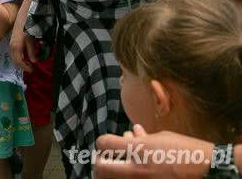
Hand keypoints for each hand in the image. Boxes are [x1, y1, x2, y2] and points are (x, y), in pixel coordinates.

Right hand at [10, 6, 37, 71]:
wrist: (25, 14)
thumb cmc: (29, 26)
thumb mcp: (32, 40)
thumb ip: (32, 51)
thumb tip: (33, 61)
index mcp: (16, 46)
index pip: (18, 61)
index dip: (25, 67)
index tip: (32, 70)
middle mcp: (12, 45)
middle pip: (15, 60)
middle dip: (23, 65)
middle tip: (31, 68)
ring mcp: (12, 42)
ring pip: (14, 55)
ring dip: (21, 60)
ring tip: (29, 63)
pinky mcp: (13, 39)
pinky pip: (15, 51)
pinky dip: (20, 55)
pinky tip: (26, 54)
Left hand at [94, 125, 214, 178]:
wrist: (207, 170)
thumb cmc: (186, 150)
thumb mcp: (162, 137)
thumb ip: (143, 137)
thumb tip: (131, 133)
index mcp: (138, 148)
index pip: (104, 144)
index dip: (102, 142)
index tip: (105, 144)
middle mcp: (136, 167)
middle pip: (101, 166)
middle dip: (99, 162)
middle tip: (102, 160)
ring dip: (110, 173)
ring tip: (114, 168)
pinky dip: (125, 178)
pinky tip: (131, 174)